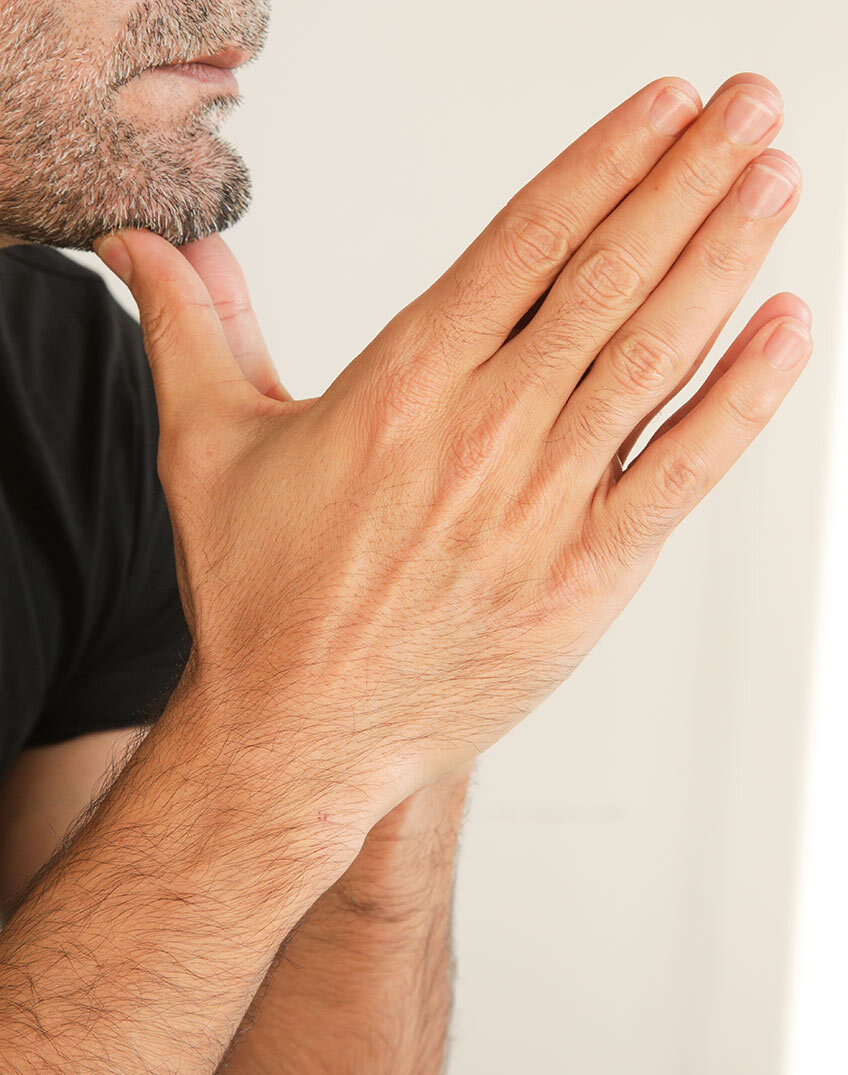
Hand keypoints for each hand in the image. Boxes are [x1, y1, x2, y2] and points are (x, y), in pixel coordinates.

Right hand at [95, 71, 811, 822]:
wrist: (298, 732)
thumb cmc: (259, 599)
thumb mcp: (204, 445)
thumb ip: (191, 329)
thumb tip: (147, 249)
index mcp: (402, 383)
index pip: (526, 240)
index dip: (606, 163)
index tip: (668, 111)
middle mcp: (483, 430)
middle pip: (605, 277)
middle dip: (688, 181)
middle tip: (752, 109)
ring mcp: (541, 504)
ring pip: (653, 356)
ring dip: (725, 257)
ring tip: (776, 180)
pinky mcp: (584, 577)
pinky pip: (681, 470)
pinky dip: (743, 398)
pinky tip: (787, 328)